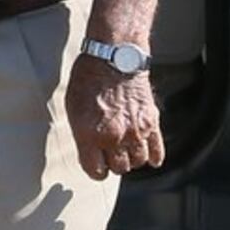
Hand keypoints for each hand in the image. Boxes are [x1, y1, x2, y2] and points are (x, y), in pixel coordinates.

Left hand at [69, 59, 163, 178]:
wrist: (114, 57)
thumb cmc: (88, 79)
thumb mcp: (72, 108)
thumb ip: (82, 135)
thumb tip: (89, 154)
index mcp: (90, 135)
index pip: (96, 171)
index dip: (95, 170)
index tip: (96, 166)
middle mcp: (114, 136)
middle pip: (119, 168)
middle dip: (113, 163)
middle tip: (110, 154)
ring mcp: (135, 130)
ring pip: (137, 162)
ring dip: (131, 158)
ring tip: (126, 150)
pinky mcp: (152, 122)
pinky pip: (157, 150)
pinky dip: (154, 157)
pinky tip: (149, 157)